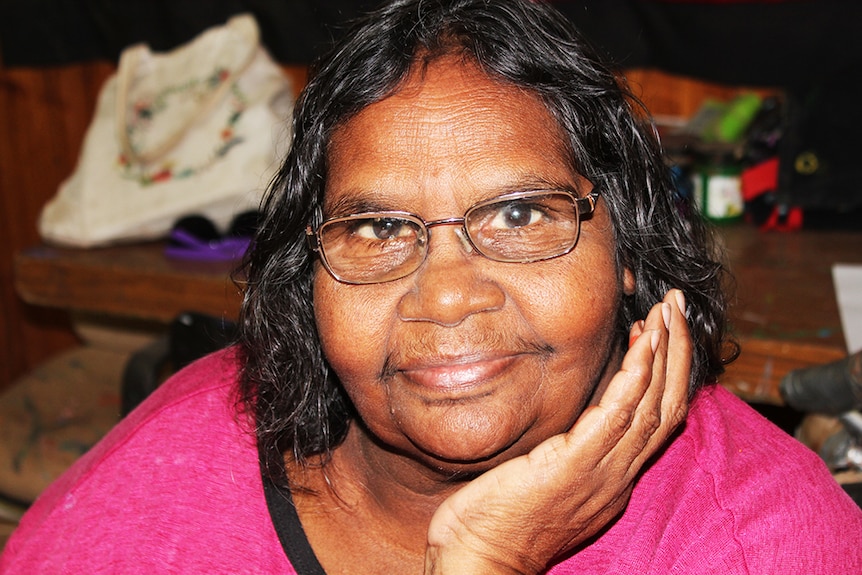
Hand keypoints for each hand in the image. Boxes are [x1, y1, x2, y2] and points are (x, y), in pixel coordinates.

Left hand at [424, 289, 690, 574]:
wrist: (481, 561)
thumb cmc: (501, 519)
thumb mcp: (546, 478)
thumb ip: (566, 449)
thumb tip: (568, 421)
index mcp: (611, 477)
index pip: (657, 418)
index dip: (668, 372)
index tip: (663, 331)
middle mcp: (616, 475)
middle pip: (667, 406)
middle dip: (678, 353)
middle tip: (677, 306)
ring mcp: (600, 473)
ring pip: (651, 406)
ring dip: (664, 353)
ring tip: (667, 311)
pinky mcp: (574, 468)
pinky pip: (618, 416)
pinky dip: (636, 377)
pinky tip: (644, 344)